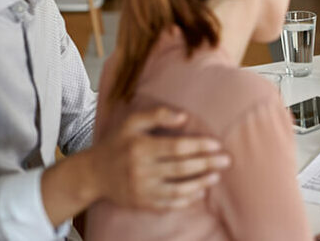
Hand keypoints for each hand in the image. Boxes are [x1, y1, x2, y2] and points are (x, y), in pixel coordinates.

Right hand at [90, 107, 230, 209]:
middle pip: (181, 168)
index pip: (176, 147)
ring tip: (216, 176)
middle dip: (206, 164)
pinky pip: (168, 204)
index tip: (216, 144)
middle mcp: (141, 170)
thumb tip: (184, 117)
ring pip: (178, 189)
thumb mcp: (131, 123)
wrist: (93, 174)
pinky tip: (199, 193)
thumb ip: (157, 115)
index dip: (199, 146)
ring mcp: (142, 190)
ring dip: (200, 184)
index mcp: (140, 147)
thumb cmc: (117, 143)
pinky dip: (186, 200)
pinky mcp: (142, 203)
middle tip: (226, 160)